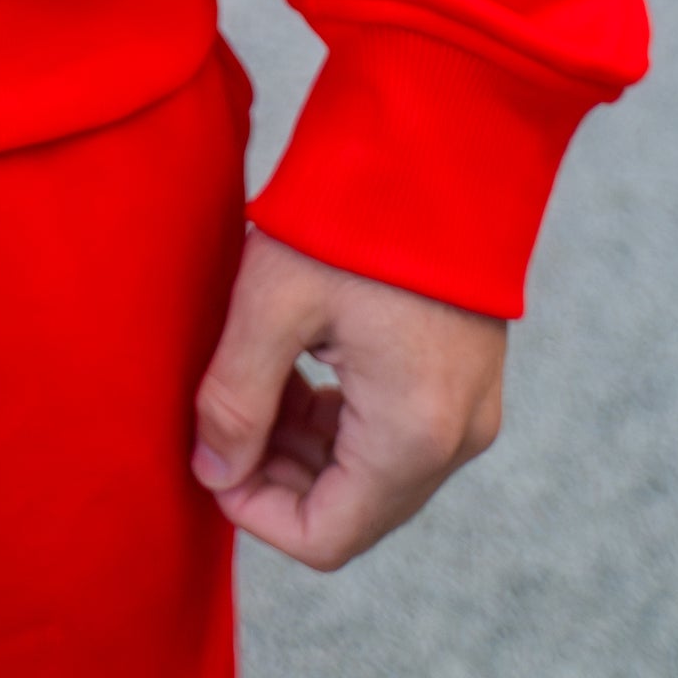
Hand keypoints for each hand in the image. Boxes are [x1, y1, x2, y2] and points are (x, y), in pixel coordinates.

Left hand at [192, 224, 503, 569]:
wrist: (439, 141)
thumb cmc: (354, 213)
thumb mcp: (272, 300)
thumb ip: (235, 399)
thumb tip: (212, 474)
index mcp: (411, 435)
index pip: (325, 537)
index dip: (255, 511)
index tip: (208, 457)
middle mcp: (455, 439)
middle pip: (350, 509)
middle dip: (276, 475)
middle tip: (223, 412)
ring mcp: (468, 410)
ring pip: (370, 474)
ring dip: (302, 445)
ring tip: (253, 377)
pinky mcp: (464, 379)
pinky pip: (394, 434)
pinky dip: (337, 418)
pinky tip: (294, 362)